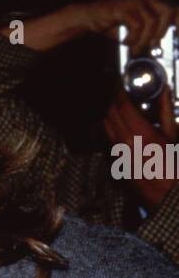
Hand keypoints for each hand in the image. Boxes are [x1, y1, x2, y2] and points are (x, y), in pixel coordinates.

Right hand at [12, 0, 175, 52]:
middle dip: (159, 32)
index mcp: (147, 0)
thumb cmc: (110, 24)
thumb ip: (146, 32)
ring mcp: (133, 1)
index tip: (169, 37)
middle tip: (150, 45)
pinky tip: (124, 41)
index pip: (170, 9)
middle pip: (165, 13)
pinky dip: (132, 37)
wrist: (87, 18)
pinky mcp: (122, 7)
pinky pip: (136, 25)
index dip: (175, 23)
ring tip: (133, 46)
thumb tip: (157, 43)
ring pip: (151, 21)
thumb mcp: (132, 28)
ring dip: (143, 39)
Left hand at [104, 89, 177, 210]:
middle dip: (111, 100)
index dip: (118, 91)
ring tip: (116, 106)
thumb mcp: (173, 134)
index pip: (121, 105)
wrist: (166, 194)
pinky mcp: (115, 160)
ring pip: (105, 125)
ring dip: (108, 113)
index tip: (119, 82)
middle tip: (116, 92)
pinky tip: (117, 126)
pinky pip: (107, 139)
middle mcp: (125, 141)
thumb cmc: (173, 166)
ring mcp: (117, 152)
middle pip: (109, 113)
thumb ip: (165, 110)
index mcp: (140, 133)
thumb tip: (164, 91)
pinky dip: (109, 129)